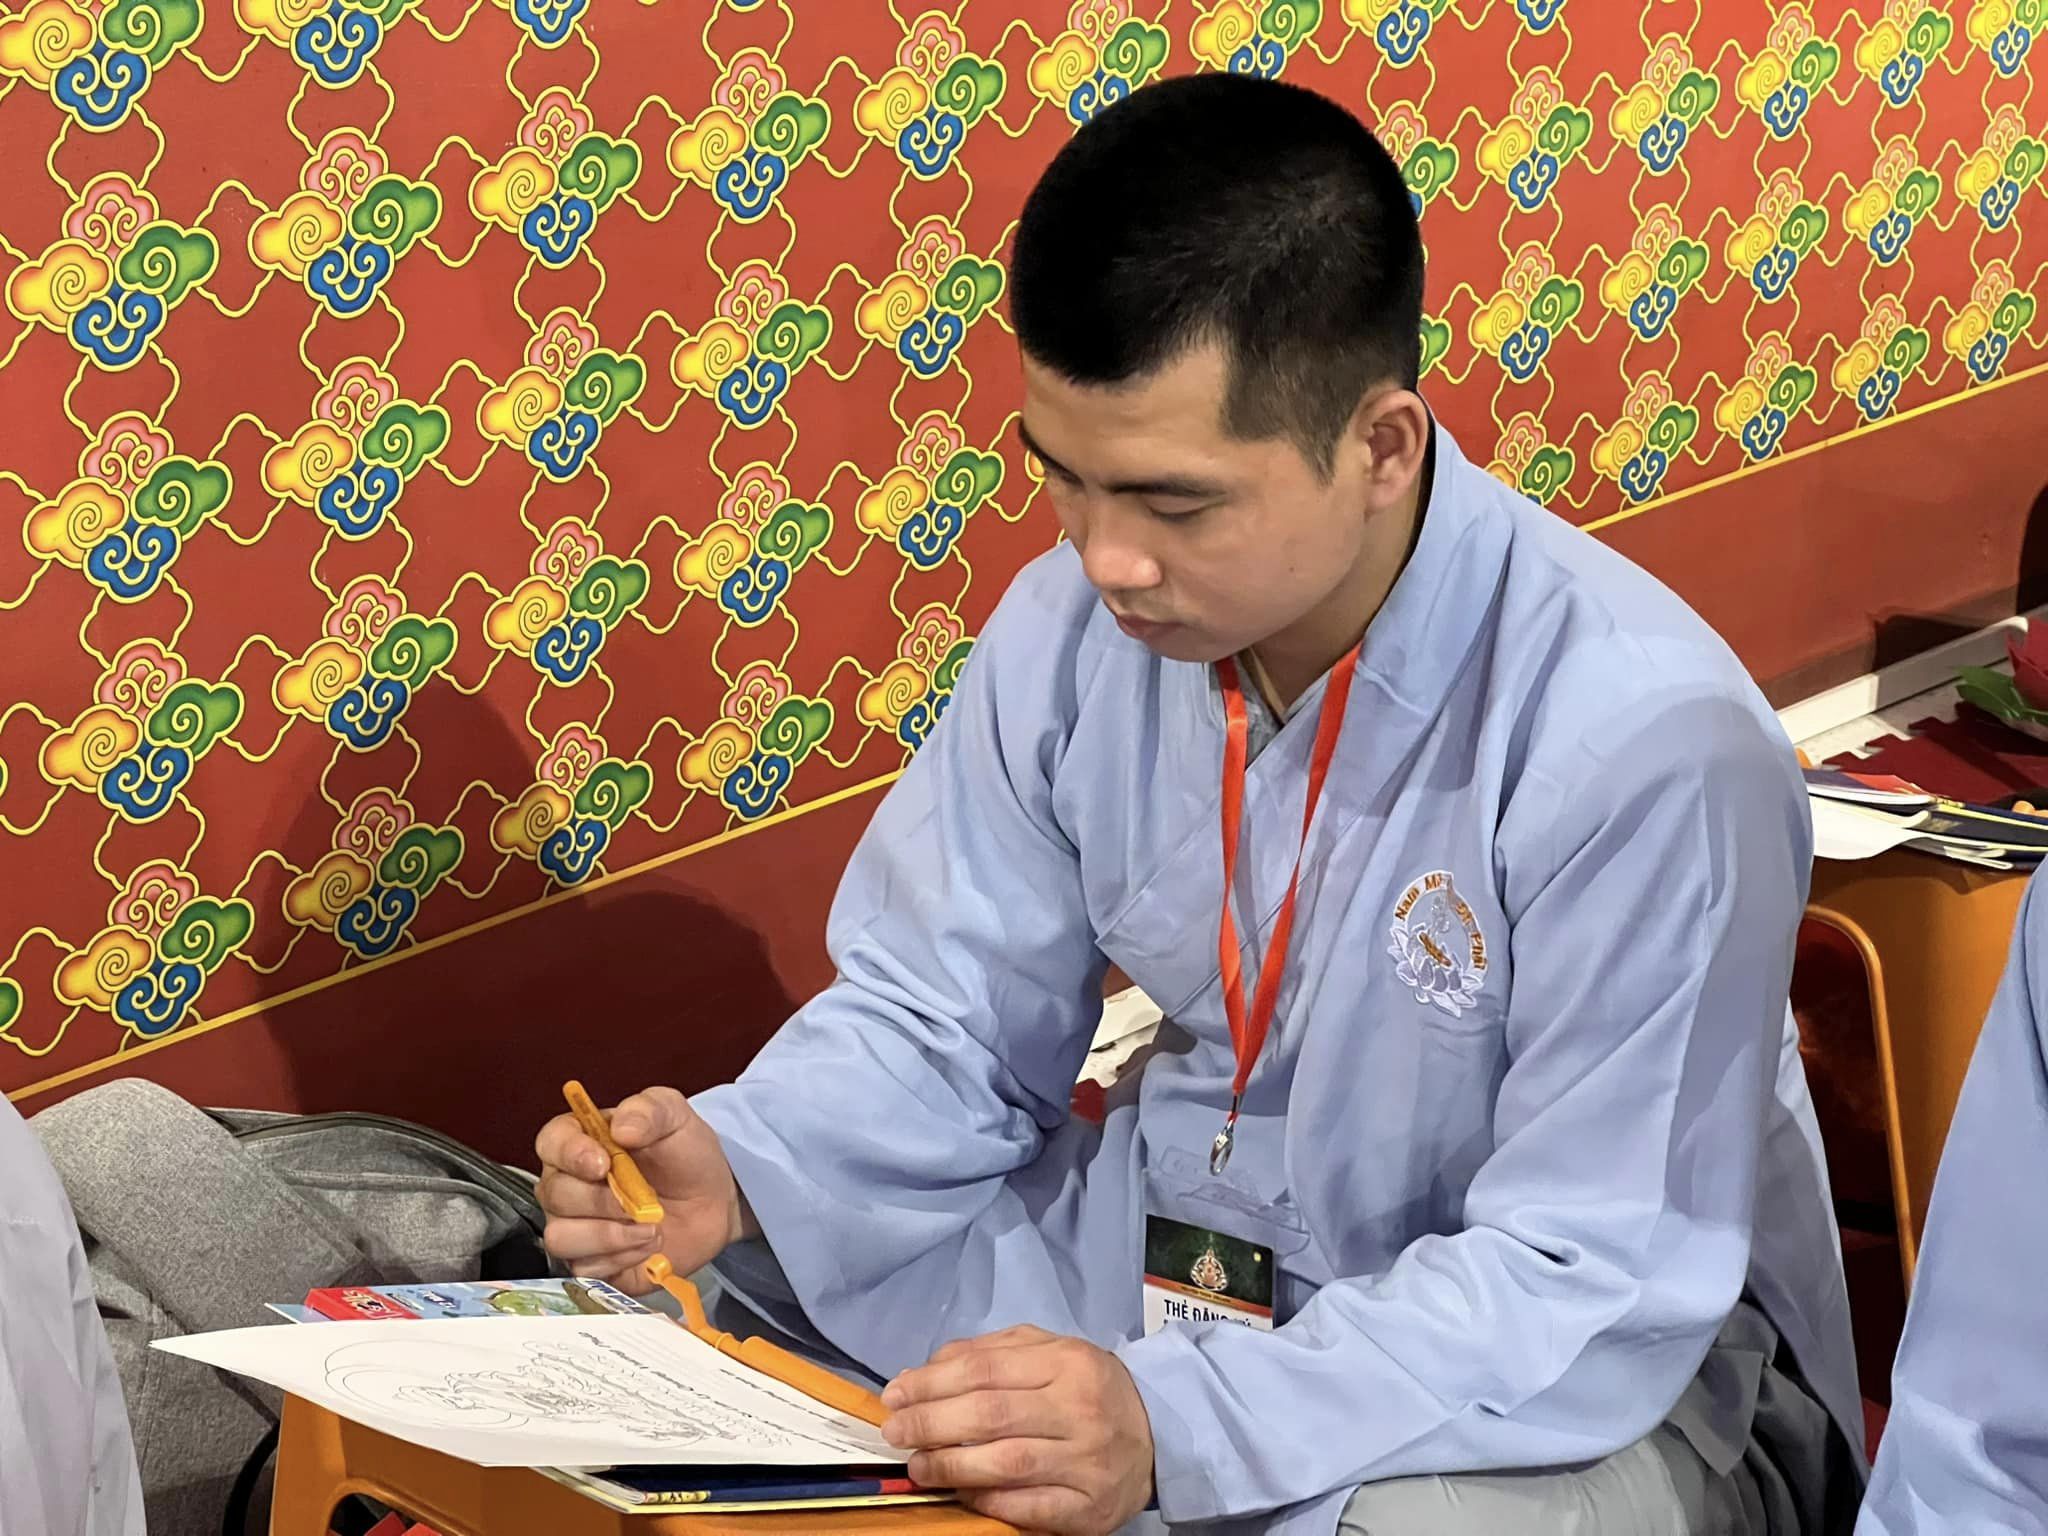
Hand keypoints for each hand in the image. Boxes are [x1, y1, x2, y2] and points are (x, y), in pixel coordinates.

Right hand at [534, 1086, 754, 1292]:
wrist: (714, 1200)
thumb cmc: (685, 1154)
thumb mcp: (674, 1117)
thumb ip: (648, 1110)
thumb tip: (621, 1128)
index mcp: (580, 1142)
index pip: (550, 1143)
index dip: (570, 1154)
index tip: (603, 1164)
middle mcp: (567, 1185)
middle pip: (555, 1194)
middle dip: (601, 1201)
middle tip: (644, 1201)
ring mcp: (575, 1226)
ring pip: (560, 1237)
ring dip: (609, 1236)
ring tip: (652, 1228)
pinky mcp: (591, 1262)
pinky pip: (585, 1269)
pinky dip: (621, 1259)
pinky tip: (648, 1246)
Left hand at [880, 1326, 1154, 1535]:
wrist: (1158, 1436)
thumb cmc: (1089, 1389)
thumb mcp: (1049, 1352)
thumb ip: (991, 1353)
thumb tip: (925, 1371)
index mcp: (1068, 1362)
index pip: (984, 1371)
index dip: (931, 1383)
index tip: (895, 1395)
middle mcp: (1079, 1410)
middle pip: (989, 1415)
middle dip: (930, 1423)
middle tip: (895, 1431)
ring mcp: (1087, 1462)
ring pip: (1005, 1464)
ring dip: (950, 1466)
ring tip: (917, 1466)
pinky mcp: (1089, 1508)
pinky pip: (1027, 1507)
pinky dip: (986, 1500)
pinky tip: (960, 1493)